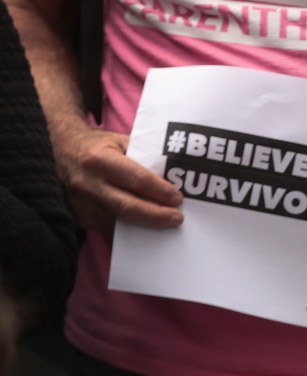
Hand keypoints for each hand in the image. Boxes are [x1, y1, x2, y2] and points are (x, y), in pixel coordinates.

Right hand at [54, 121, 182, 230]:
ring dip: (143, 228)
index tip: (177, 199)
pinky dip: (127, 233)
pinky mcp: (77, 216)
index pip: (136, 179)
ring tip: (165, 228)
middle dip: (156, 216)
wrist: (59, 149)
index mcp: (99, 159)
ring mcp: (80, 202)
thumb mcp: (120, 141)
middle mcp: (87, 182)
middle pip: (127, 207)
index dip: (159, 191)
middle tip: (177, 219)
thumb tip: (173, 178)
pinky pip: (107, 229)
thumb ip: (144, 157)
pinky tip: (144, 233)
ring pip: (117, 223)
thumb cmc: (97, 145)